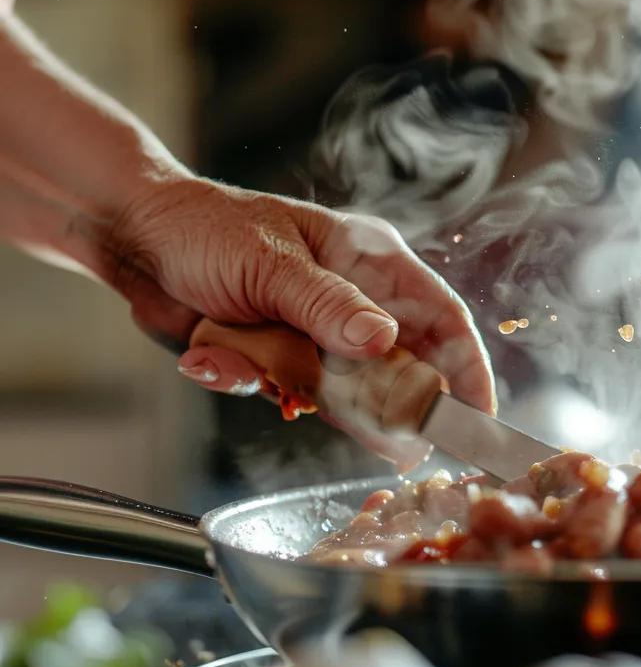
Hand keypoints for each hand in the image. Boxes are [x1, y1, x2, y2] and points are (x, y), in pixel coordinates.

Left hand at [104, 173, 495, 415]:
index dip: (468, 371)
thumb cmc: (207, 228)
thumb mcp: (271, 265)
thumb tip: (382, 343)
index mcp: (371, 261)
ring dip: (307, 391)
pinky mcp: (283, 359)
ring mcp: (319, 333)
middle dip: (389, 400)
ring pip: (344, 390)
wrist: (135, 240)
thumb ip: (329, 306)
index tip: (479, 420)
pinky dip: (250, 378)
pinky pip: (286, 391)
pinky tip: (211, 352)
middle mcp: (355, 301)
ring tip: (292, 397)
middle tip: (394, 437)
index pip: (443, 320)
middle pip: (403, 367)